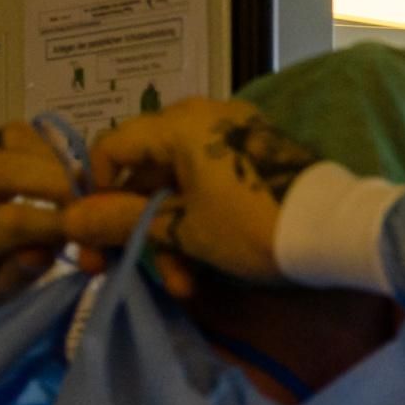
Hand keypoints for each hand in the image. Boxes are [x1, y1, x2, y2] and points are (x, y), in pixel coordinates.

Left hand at [0, 120, 78, 315]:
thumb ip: (19, 274)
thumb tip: (47, 249)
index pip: (9, 222)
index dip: (54, 224)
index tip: (87, 238)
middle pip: (4, 170)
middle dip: (55, 182)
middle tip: (90, 203)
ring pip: (9, 141)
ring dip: (53, 158)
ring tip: (80, 185)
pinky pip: (15, 134)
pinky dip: (46, 144)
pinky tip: (64, 168)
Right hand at [63, 98, 322, 299]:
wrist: (335, 231)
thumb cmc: (252, 225)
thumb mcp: (183, 229)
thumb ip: (122, 220)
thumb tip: (69, 220)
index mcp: (178, 124)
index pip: (113, 147)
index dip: (96, 191)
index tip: (94, 232)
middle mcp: (201, 118)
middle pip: (145, 172)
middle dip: (133, 228)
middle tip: (113, 266)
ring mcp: (230, 138)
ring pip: (178, 189)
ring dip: (170, 239)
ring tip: (180, 286)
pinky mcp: (253, 159)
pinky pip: (208, 188)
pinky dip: (199, 225)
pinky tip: (201, 271)